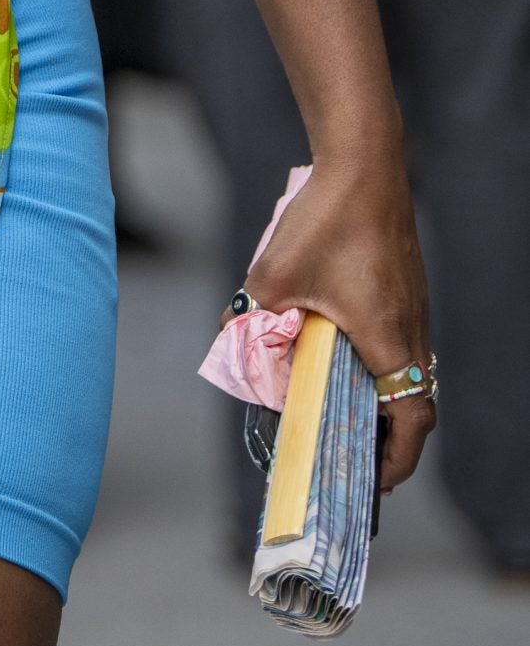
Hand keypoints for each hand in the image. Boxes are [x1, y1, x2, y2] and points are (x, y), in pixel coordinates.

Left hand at [243, 156, 434, 492]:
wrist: (362, 162)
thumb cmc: (324, 220)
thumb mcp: (271, 276)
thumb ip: (250, 317)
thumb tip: (230, 341)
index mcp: (389, 339)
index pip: (413, 420)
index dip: (398, 459)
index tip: (376, 484)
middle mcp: (413, 329)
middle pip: (413, 402)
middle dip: (386, 439)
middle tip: (353, 459)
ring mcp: (415, 306)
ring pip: (408, 370)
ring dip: (383, 398)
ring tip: (343, 414)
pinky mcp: (407, 286)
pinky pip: (401, 340)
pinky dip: (380, 362)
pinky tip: (341, 354)